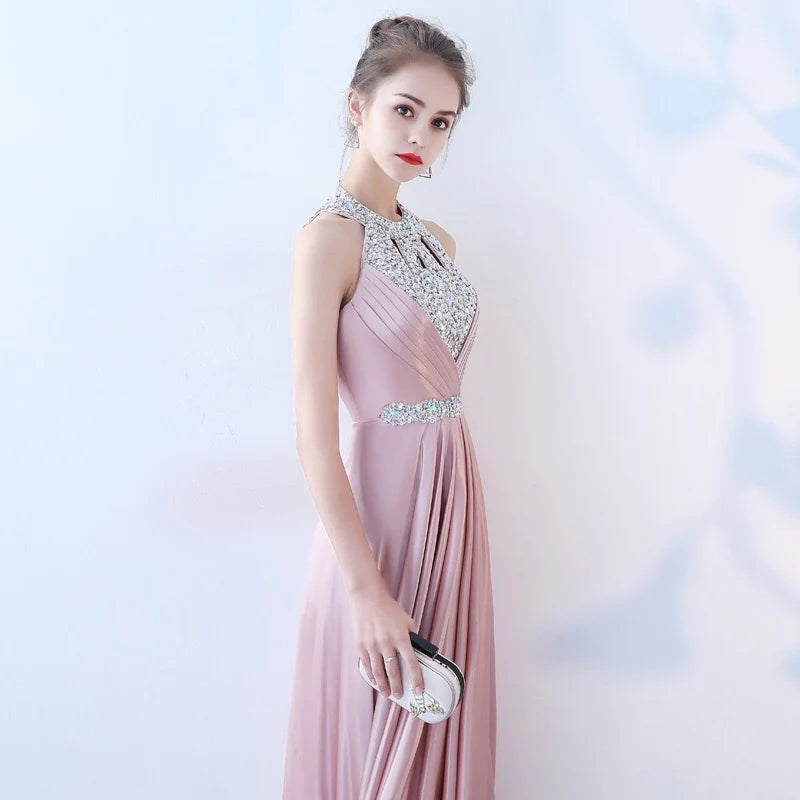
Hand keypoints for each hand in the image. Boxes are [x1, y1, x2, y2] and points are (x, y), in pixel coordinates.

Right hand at [348, 584, 424, 699]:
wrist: (367, 598)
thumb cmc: (390, 609)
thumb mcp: (406, 621)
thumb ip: (412, 637)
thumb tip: (418, 652)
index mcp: (400, 637)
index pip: (411, 663)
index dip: (416, 679)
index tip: (419, 691)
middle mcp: (386, 643)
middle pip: (393, 671)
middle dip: (398, 686)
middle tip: (400, 696)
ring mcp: (371, 645)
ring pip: (378, 672)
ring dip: (384, 686)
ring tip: (388, 694)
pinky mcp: (360, 645)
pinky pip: (367, 665)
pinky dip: (372, 676)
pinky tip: (376, 682)